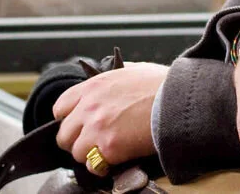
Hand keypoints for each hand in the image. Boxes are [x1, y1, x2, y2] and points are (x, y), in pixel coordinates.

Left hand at [52, 62, 167, 173]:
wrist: (179, 99)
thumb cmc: (161, 85)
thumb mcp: (131, 71)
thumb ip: (114, 77)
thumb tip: (114, 81)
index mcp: (92, 86)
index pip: (60, 109)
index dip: (69, 120)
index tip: (79, 127)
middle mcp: (89, 106)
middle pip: (64, 135)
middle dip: (77, 141)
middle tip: (92, 144)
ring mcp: (97, 127)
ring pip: (77, 153)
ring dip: (90, 156)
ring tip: (106, 153)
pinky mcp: (109, 147)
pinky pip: (94, 166)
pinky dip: (102, 168)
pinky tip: (115, 161)